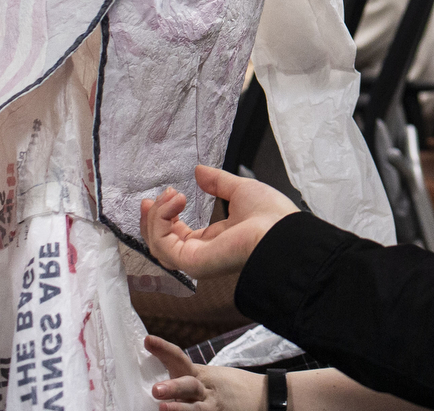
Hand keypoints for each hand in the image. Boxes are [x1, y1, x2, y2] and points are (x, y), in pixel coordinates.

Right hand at [140, 165, 298, 279]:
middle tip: (153, 198)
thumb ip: (217, 182)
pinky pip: (161, 244)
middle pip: (161, 242)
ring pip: (157, 243)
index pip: (177, 234)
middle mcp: (201, 254)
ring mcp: (194, 261)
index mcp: (213, 241)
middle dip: (152, 218)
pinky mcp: (191, 262)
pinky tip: (174, 202)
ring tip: (172, 195)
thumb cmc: (270, 216)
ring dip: (156, 216)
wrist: (281, 232)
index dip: (164, 215)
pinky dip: (160, 220)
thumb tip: (199, 172)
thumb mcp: (239, 190)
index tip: (163, 194)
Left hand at [145, 335, 265, 410]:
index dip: (164, 349)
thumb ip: (186, 377)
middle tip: (156, 389)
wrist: (264, 397)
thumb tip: (153, 378)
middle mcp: (206, 390)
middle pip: (189, 385)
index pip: (180, 358)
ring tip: (163, 409)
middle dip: (173, 387)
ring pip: (196, 409)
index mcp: (201, 374)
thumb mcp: (210, 376)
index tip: (147, 340)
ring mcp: (213, 408)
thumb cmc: (229, 386)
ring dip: (179, 409)